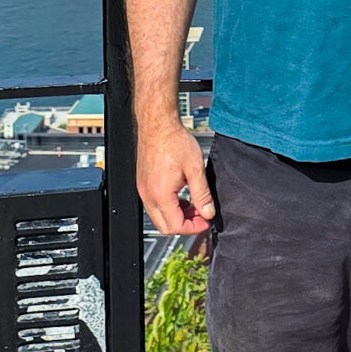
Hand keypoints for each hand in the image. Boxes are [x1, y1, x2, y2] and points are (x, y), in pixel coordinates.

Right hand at [135, 118, 215, 234]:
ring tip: (193, 205)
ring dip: (176, 216)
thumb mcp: (195, 168)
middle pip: (165, 226)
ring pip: (158, 217)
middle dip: (185, 225)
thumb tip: (208, 212)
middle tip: (200, 215)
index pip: (176, 226)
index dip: (194, 227)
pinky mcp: (142, 183)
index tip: (206, 221)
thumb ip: (202, 194)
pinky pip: (154, 205)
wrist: (158, 124)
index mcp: (160, 194)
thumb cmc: (173, 140)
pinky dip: (168, 207)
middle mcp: (148, 195)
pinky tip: (181, 196)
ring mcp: (143, 189)